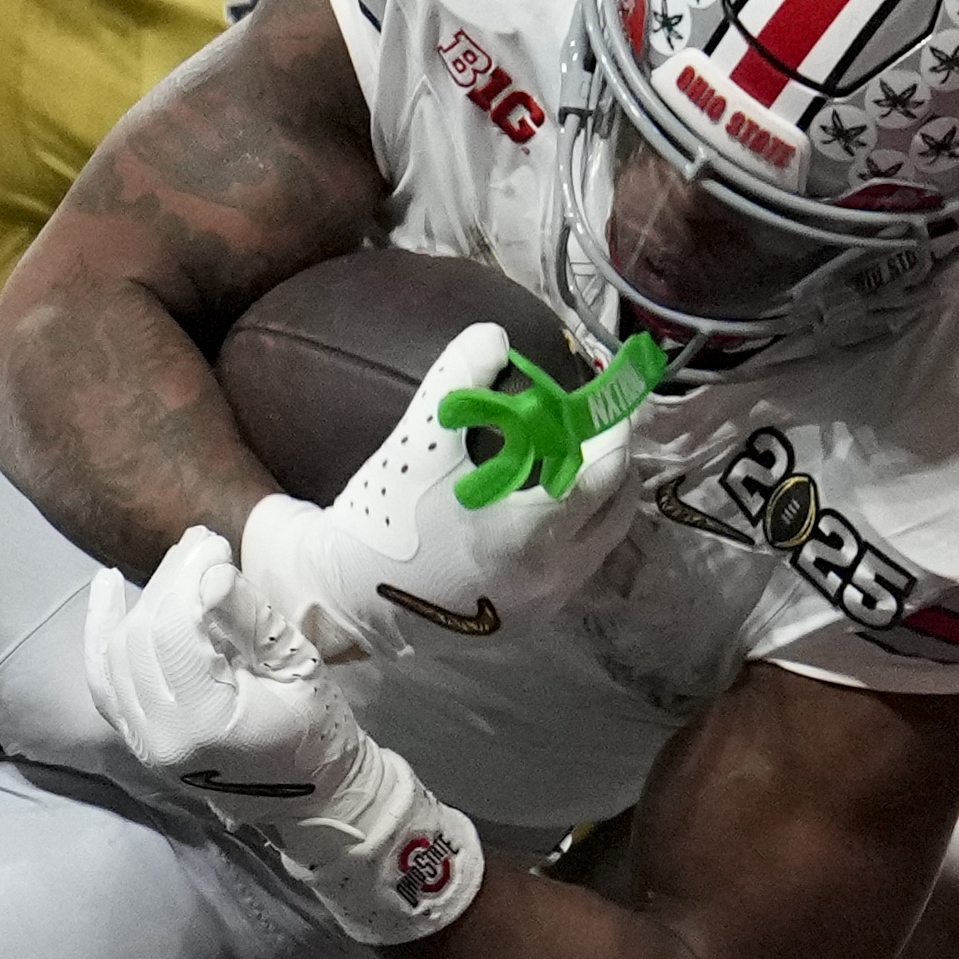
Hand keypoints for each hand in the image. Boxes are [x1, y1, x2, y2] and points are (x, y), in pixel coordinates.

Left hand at [84, 528, 485, 945]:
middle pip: (140, 637)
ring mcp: (139, 741)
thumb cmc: (316, 732)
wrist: (310, 798)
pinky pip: (104, 677)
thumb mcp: (297, 668)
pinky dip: (102, 631)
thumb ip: (249, 619)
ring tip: (179, 565)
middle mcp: (157, 737)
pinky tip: (106, 587)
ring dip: (143, 600)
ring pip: (117, 652)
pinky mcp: (134, 736)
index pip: (171, 632)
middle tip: (203, 545)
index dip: (187, 577)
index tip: (216, 544)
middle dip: (168, 581)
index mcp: (202, 724)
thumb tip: (207, 573)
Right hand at [240, 320, 635, 663]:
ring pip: (596, 545)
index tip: (608, 404)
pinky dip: (567, 537)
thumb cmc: (386, 521)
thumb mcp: (418, 442)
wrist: (343, 598)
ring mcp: (540, 606)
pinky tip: (532, 516)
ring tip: (564, 470)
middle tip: (591, 434)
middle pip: (615, 513)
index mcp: (533, 532)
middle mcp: (551, 576)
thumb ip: (458, 379)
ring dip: (591, 505)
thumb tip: (493, 334)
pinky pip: (568, 571)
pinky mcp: (523, 624)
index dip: (613, 431)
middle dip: (611, 468)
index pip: (606, 473)